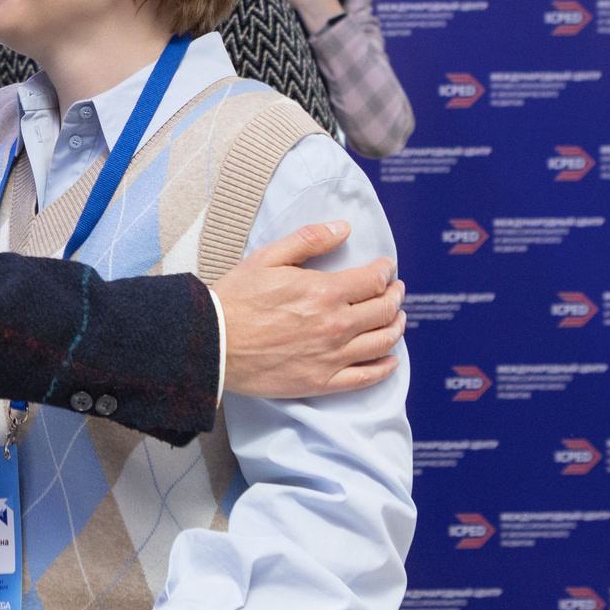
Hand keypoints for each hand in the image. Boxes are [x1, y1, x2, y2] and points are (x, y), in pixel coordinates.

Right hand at [214, 223, 404, 401]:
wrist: (212, 343)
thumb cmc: (236, 299)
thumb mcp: (268, 257)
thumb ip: (309, 239)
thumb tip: (344, 228)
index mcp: (324, 292)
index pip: (374, 280)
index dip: (386, 271)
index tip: (386, 267)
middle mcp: (335, 325)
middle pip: (384, 310)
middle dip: (395, 296)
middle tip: (396, 290)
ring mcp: (331, 356)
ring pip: (381, 342)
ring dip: (396, 328)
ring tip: (397, 319)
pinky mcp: (321, 382)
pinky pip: (365, 377)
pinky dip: (385, 368)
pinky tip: (391, 360)